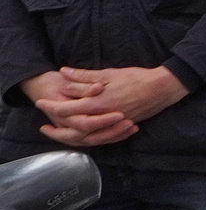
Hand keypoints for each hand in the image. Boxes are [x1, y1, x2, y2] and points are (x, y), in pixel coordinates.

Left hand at [32, 66, 188, 146]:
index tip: (40, 103)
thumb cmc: (136, 78)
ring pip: (83, 136)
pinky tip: (82, 135)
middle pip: (71, 128)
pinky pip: (97, 137)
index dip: (51, 106)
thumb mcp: (109, 73)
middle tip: (43, 126)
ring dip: (68, 135)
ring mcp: (110, 125)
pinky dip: (86, 137)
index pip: (66, 109)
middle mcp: (101, 118)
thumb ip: (85, 76)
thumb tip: (65, 72)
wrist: (161, 89)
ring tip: (59, 132)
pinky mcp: (118, 128)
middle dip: (55, 128)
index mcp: (96, 103)